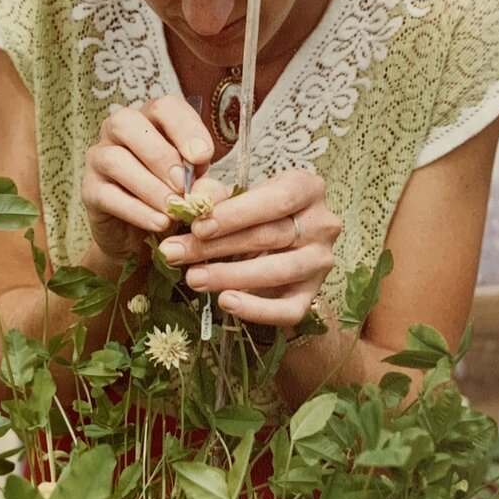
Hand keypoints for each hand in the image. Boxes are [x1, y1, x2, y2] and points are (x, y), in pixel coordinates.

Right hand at [81, 96, 213, 263]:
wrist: (140, 236)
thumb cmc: (170, 198)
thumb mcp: (195, 188)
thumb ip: (205, 185)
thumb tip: (208, 191)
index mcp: (151, 120)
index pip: (164, 107)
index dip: (185, 128)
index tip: (204, 156)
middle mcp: (119, 131)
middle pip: (128, 123)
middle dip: (160, 155)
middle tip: (184, 184)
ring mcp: (99, 158)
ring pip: (115, 160)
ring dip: (149, 186)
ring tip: (174, 209)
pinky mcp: (88, 190)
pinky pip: (107, 195)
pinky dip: (137, 210)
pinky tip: (159, 223)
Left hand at [158, 170, 340, 327]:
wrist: (279, 243)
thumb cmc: (255, 213)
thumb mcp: (238, 196)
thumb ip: (216, 196)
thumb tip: (193, 203)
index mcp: (307, 188)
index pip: (276, 200)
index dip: (235, 215)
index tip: (197, 226)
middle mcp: (322, 224)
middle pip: (270, 237)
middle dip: (217, 246)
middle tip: (175, 253)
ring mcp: (321, 261)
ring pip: (279, 271)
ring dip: (230, 276)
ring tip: (193, 278)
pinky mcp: (313, 294)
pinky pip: (290, 310)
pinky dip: (256, 309)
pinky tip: (226, 302)